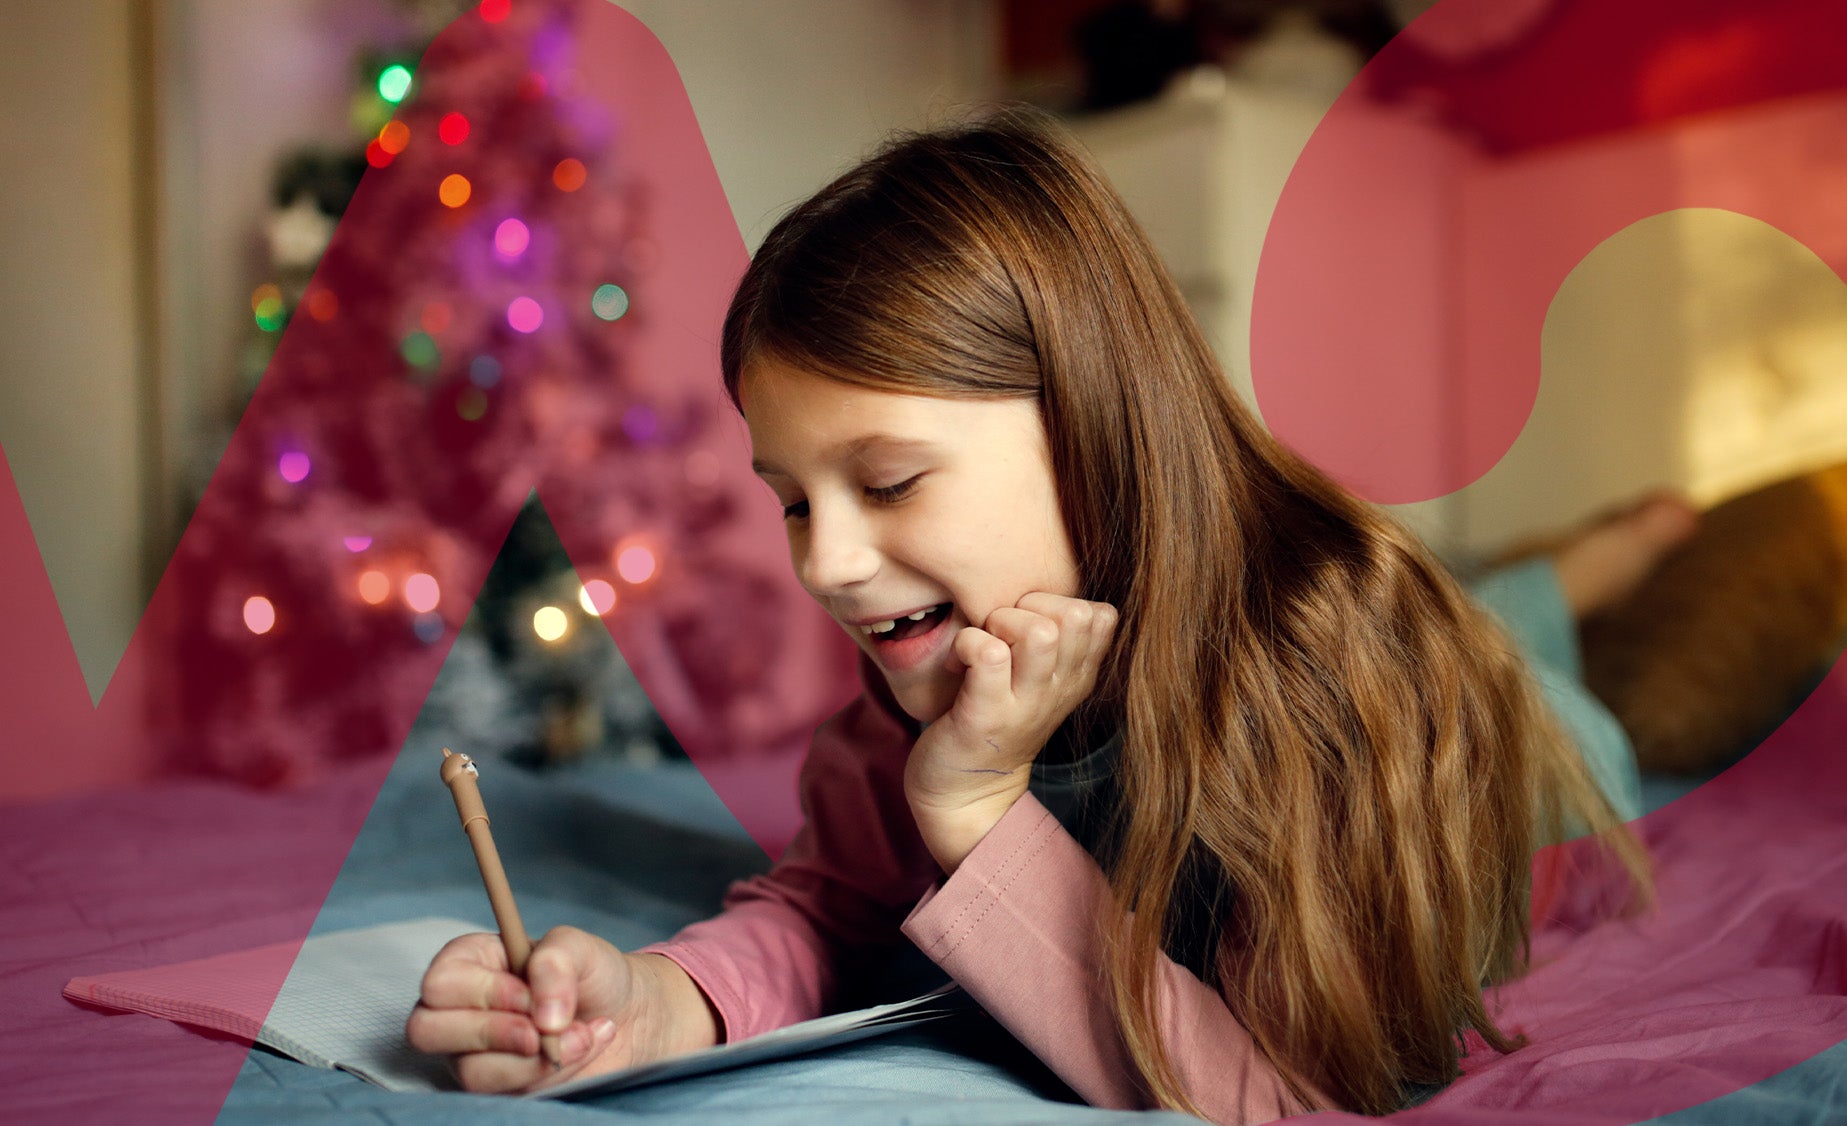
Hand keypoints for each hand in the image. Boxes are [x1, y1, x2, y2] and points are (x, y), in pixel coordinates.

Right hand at [405, 927, 717, 1093]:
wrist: (630, 1015)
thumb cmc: (594, 974)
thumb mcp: (579, 948)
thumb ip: (554, 963)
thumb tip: (542, 1016)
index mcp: (471, 963)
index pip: (439, 982)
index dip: (483, 993)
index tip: (530, 995)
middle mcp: (462, 1009)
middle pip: (427, 1030)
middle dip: (492, 1032)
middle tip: (542, 1029)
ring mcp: (476, 1053)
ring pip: (471, 1070)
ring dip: (535, 1057)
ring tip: (581, 1033)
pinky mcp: (501, 1086)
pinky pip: (507, 1093)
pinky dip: (550, 1074)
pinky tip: (582, 1048)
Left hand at [904, 591, 1117, 872]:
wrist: (965, 793)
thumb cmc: (994, 719)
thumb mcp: (1038, 680)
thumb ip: (1053, 639)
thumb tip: (1047, 590)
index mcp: (1079, 676)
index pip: (1101, 614)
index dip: (1057, 601)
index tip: (1024, 624)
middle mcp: (1061, 689)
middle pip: (1074, 615)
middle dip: (1027, 607)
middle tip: (998, 632)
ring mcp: (1027, 705)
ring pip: (1039, 631)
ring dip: (1000, 624)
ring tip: (982, 644)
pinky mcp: (987, 715)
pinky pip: (989, 653)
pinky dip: (967, 644)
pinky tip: (958, 663)